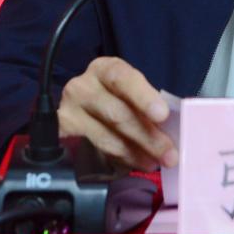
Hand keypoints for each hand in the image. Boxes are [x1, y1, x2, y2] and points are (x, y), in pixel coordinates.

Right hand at [58, 56, 177, 171]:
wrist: (83, 110)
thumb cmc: (115, 99)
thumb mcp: (130, 93)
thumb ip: (147, 105)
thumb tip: (173, 127)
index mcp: (104, 69)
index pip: (123, 78)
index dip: (143, 96)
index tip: (162, 115)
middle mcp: (82, 86)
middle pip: (117, 114)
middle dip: (148, 137)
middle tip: (169, 155)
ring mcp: (68, 111)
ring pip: (106, 138)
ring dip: (135, 154)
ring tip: (154, 162)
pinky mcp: (61, 135)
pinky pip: (93, 153)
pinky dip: (117, 161)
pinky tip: (132, 164)